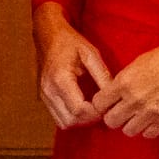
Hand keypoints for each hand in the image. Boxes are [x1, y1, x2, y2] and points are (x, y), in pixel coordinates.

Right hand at [34, 3, 111, 128]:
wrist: (47, 35)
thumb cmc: (69, 42)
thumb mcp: (90, 54)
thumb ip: (102, 75)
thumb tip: (114, 94)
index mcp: (60, 79)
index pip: (79, 110)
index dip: (95, 112)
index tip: (106, 105)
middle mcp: (49, 90)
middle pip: (70, 120)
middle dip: (89, 119)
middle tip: (102, 109)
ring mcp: (44, 95)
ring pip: (63, 123)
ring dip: (80, 121)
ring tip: (93, 108)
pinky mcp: (43, 97)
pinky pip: (58, 117)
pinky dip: (72, 117)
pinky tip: (82, 106)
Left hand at [94, 39, 158, 138]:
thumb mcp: (136, 64)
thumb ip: (122, 81)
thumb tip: (111, 94)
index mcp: (124, 82)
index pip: (99, 104)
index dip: (101, 105)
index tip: (106, 104)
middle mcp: (134, 99)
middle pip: (111, 121)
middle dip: (113, 117)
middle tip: (120, 112)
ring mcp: (150, 111)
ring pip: (128, 131)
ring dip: (130, 125)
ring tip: (136, 117)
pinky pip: (148, 134)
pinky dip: (147, 129)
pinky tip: (150, 120)